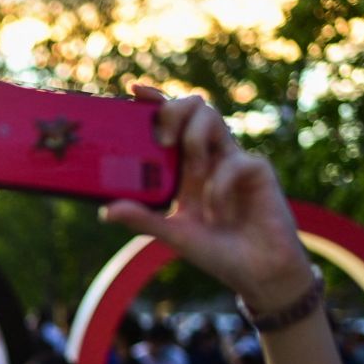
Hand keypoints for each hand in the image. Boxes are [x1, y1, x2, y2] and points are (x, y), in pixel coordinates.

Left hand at [102, 88, 312, 313]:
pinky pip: (234, 163)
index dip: (155, 102)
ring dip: (195, 142)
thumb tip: (105, 212)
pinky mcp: (257, 170)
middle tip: (159, 139)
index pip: (170, 124)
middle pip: (193, 108)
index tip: (132, 91)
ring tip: (193, 175)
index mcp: (186, 168)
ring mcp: (233, 160)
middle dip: (173, 111)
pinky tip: (219, 215)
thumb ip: (143, 220)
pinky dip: (219, 189)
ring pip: (213, 119)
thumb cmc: (217, 251)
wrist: (258, 272)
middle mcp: (209, 157)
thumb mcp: (173, 234)